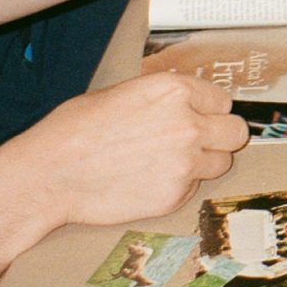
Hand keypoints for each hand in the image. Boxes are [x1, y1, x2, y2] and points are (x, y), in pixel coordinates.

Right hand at [0, 72, 248, 227]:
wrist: (50, 173)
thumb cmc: (76, 129)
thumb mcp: (123, 94)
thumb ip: (164, 99)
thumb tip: (188, 104)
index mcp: (174, 91)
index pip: (222, 100)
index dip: (209, 110)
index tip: (199, 118)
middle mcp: (188, 124)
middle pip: (235, 131)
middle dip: (220, 136)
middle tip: (199, 143)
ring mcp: (185, 162)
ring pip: (222, 162)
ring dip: (203, 163)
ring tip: (169, 164)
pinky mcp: (175, 195)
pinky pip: (194, 189)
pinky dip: (179, 187)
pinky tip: (148, 181)